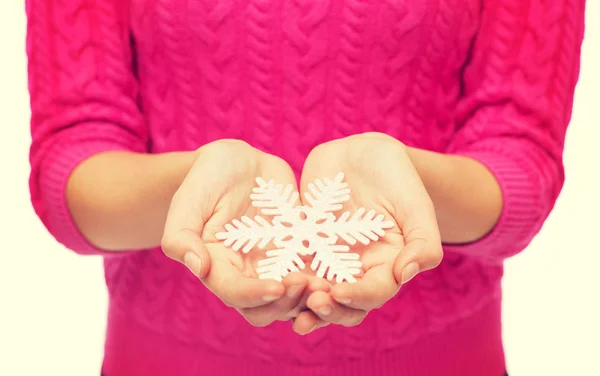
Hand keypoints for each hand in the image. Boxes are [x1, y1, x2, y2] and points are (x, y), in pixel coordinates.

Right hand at [161, 139, 328, 326]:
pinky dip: (328, 277)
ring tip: (330, 282)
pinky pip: (315, 273)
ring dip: (311, 297)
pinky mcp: (298, 252)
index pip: (234, 294)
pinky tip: (343, 269)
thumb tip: (198, 267)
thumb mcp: (189, 199)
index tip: (277, 286)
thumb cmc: (208, 177)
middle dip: (288, 303)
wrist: (239, 162)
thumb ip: (181, 234)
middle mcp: (246, 274)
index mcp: (217, 267)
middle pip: (267, 307)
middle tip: (309, 285)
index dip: (255, 295)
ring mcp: (274, 265)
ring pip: (294, 298)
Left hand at [292, 132, 442, 333]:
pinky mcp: (305, 245)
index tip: (340, 292)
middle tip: (312, 303)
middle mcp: (357, 269)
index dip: (359, 297)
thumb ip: (423, 241)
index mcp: (388, 265)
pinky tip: (267, 278)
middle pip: (344, 303)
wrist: (363, 153)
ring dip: (301, 301)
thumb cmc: (397, 176)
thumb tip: (407, 274)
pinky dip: (281, 276)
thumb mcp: (416, 205)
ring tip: (286, 301)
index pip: (375, 292)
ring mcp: (329, 259)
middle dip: (328, 309)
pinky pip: (292, 265)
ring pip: (314, 291)